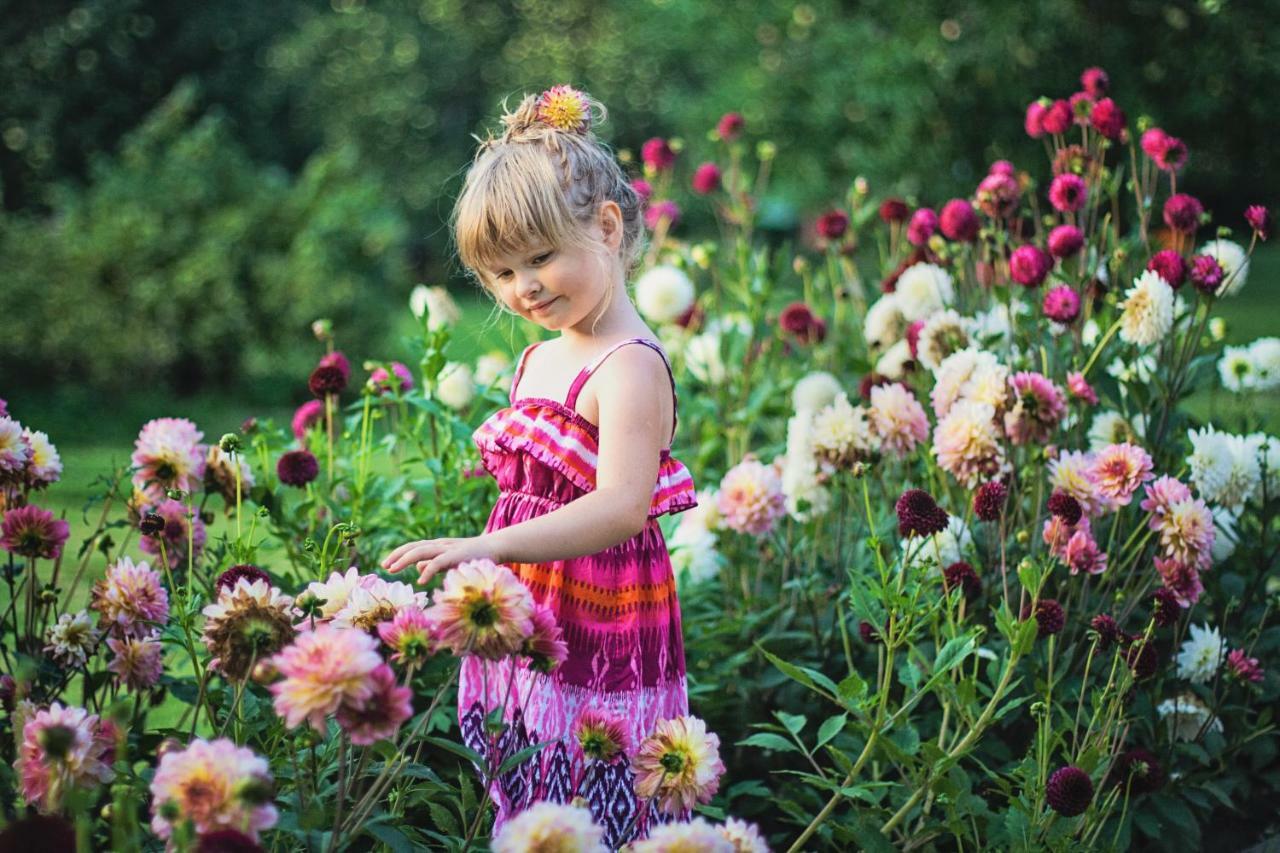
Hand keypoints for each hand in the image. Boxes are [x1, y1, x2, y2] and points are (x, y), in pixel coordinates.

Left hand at [381, 536, 495, 584]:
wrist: (496, 547)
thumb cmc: (474, 556)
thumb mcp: (450, 561)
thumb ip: (434, 564)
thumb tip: (418, 569)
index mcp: (438, 546)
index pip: (413, 547)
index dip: (398, 554)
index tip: (385, 565)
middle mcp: (440, 544)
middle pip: (414, 547)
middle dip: (397, 555)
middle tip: (384, 566)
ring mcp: (448, 548)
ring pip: (422, 551)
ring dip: (405, 559)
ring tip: (393, 569)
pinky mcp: (457, 555)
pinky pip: (439, 562)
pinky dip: (428, 570)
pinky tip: (420, 580)